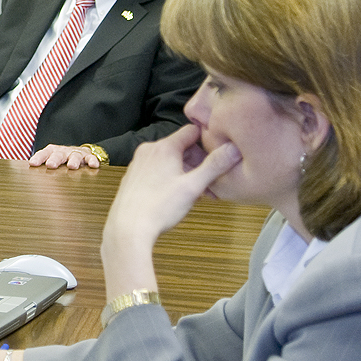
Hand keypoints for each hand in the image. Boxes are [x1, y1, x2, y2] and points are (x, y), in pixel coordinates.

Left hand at [29, 143, 100, 169]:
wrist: (80, 153)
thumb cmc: (61, 161)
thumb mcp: (49, 162)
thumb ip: (37, 169)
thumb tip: (20, 175)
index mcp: (51, 152)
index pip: (43, 154)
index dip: (38, 158)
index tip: (32, 164)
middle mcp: (63, 152)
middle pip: (58, 154)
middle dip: (54, 159)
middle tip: (51, 165)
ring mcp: (75, 154)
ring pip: (74, 156)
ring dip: (73, 161)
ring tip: (72, 166)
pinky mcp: (88, 157)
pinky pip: (91, 158)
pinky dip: (92, 161)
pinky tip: (93, 166)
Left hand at [99, 125, 241, 294]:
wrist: (127, 229)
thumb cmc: (160, 208)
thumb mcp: (193, 186)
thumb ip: (215, 166)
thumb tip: (233, 149)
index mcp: (164, 147)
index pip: (192, 131)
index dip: (207, 142)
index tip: (217, 158)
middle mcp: (149, 150)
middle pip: (181, 147)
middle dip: (198, 163)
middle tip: (209, 184)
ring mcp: (138, 163)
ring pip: (169, 161)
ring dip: (185, 173)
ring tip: (195, 194)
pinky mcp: (133, 177)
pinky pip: (157, 170)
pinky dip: (170, 179)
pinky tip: (176, 198)